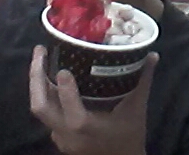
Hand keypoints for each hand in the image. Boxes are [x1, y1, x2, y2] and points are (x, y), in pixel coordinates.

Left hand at [29, 46, 157, 154]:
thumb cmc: (130, 136)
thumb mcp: (137, 108)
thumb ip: (143, 80)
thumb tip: (152, 54)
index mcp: (86, 128)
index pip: (70, 110)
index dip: (65, 89)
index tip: (64, 68)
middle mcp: (67, 134)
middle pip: (40, 106)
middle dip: (36, 77)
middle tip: (40, 51)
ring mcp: (60, 137)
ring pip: (40, 109)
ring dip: (38, 83)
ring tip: (42, 58)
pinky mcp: (58, 137)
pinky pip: (47, 113)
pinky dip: (46, 94)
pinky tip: (51, 78)